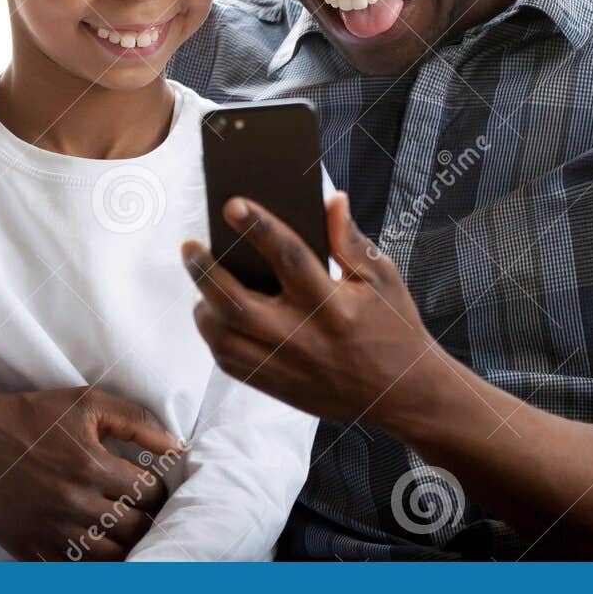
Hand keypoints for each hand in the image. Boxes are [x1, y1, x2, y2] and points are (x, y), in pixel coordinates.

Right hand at [0, 380, 182, 560]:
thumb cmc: (32, 416)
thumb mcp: (86, 403)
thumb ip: (136, 421)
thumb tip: (176, 445)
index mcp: (92, 466)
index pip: (149, 495)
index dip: (157, 492)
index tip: (150, 489)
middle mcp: (74, 503)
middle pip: (134, 530)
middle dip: (146, 521)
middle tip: (142, 513)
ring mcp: (51, 530)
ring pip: (109, 557)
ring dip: (124, 546)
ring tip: (125, 533)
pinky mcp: (29, 548)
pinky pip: (73, 570)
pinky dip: (91, 564)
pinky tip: (97, 549)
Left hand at [182, 193, 442, 425]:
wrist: (402, 394)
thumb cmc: (393, 327)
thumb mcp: (383, 278)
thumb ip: (351, 240)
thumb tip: (330, 199)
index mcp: (333, 305)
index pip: (289, 257)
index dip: (259, 227)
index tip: (231, 204)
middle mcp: (304, 337)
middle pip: (237, 304)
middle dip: (206, 271)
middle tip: (190, 246)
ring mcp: (286, 366)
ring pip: (224, 337)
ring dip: (203, 306)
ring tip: (200, 279)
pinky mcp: (277, 386)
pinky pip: (230, 362)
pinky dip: (214, 335)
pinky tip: (213, 311)